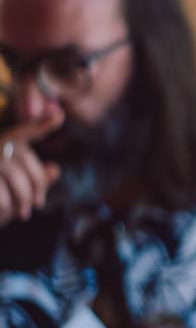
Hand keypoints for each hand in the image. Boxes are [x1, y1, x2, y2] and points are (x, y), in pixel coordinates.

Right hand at [0, 106, 63, 226]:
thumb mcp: (17, 189)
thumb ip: (36, 178)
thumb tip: (55, 169)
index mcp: (2, 144)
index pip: (22, 131)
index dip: (39, 124)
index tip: (58, 114)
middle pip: (24, 161)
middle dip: (37, 185)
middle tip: (39, 203)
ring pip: (14, 178)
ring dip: (23, 199)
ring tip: (24, 213)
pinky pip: (0, 194)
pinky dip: (5, 206)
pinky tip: (3, 214)